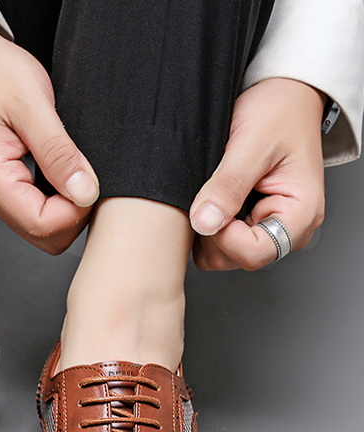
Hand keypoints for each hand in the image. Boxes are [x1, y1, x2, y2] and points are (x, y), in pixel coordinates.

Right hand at [0, 10, 98, 254]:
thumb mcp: (33, 105)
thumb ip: (59, 153)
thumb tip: (85, 192)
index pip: (41, 224)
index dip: (75, 212)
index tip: (90, 183)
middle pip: (41, 236)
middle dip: (71, 215)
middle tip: (84, 177)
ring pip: (37, 227)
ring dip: (62, 207)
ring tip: (70, 169)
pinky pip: (29, 211)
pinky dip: (51, 199)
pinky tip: (58, 173)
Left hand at [190, 78, 325, 270]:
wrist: (283, 97)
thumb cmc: (280, 112)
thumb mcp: (252, 143)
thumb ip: (229, 185)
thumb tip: (206, 222)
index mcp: (300, 214)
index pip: (253, 254)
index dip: (223, 236)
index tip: (213, 205)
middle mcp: (286, 228)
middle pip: (232, 259)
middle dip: (212, 229)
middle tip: (213, 190)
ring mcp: (265, 228)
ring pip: (219, 254)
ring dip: (207, 225)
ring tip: (216, 189)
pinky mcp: (246, 224)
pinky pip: (213, 241)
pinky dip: (205, 221)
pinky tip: (214, 195)